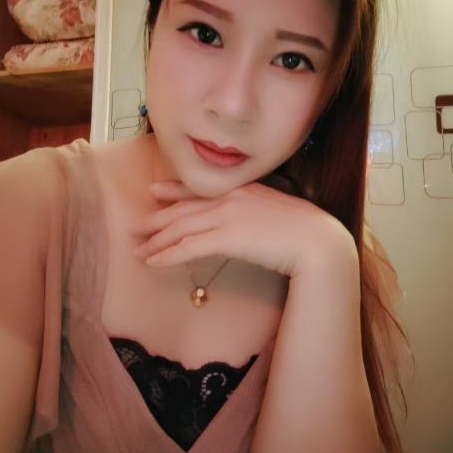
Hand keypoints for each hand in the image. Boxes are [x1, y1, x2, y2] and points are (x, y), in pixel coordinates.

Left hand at [129, 180, 353, 278]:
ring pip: (181, 228)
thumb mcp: (277, 213)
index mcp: (243, 190)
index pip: (200, 190)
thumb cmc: (305, 231)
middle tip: (134, 227)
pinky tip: (153, 262)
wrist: (317, 241)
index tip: (155, 191)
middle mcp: (230, 198)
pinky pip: (188, 247)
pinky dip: (167, 255)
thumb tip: (245, 225)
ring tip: (138, 251)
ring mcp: (227, 216)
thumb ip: (256, 212)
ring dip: (156, 241)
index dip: (174, 191)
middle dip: (156, 219)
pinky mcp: (227, 237)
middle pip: (183, 210)